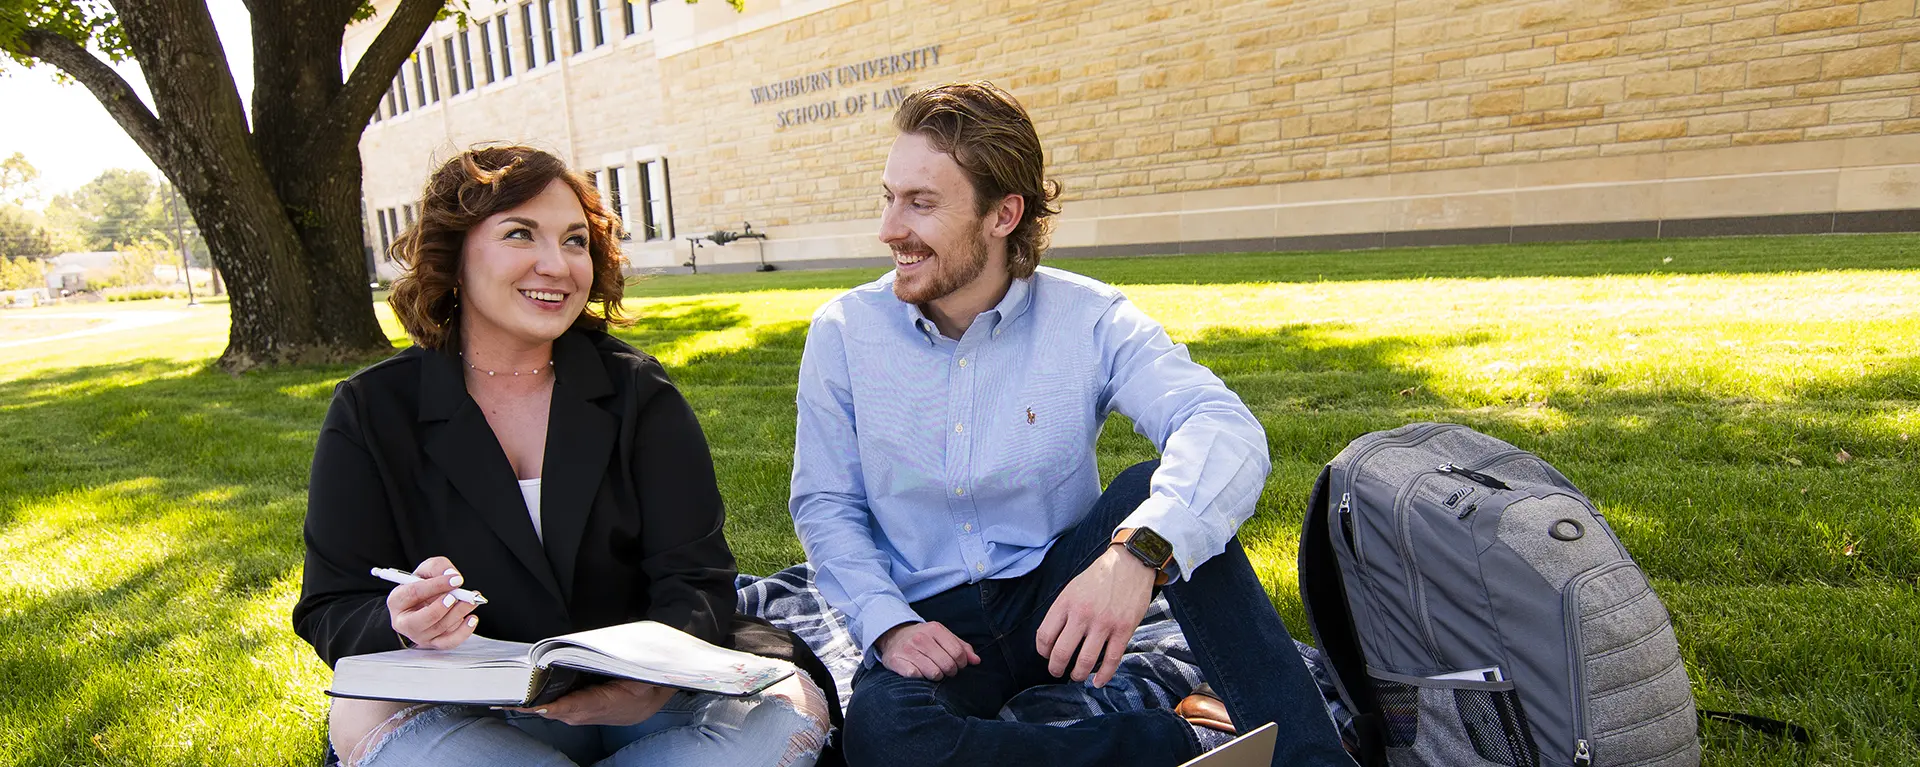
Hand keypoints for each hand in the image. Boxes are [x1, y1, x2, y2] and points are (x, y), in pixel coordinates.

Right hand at [387, 556, 478, 649]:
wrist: (425, 602)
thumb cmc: (424, 586)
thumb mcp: (426, 570)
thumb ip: (437, 567)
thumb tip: (451, 575)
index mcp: (397, 601)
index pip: (414, 593)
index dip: (436, 585)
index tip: (456, 580)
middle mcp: (404, 622)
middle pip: (422, 619)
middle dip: (442, 607)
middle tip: (456, 596)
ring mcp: (419, 635)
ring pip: (439, 628)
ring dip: (459, 613)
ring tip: (471, 601)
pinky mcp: (434, 643)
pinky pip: (449, 642)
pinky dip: (463, 632)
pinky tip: (472, 619)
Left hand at [508, 680, 675, 725]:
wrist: (661, 694)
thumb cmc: (652, 679)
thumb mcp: (644, 674)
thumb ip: (625, 668)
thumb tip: (603, 656)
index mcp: (611, 703)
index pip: (577, 706)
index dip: (554, 707)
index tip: (532, 705)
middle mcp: (598, 712)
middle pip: (562, 712)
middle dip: (537, 706)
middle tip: (510, 698)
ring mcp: (593, 714)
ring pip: (562, 713)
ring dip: (540, 707)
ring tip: (516, 698)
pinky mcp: (591, 712)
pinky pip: (567, 711)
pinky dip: (550, 706)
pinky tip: (536, 698)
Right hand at [876, 621, 979, 680]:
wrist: (893, 636)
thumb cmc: (924, 639)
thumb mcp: (942, 637)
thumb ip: (961, 647)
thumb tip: (976, 661)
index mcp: (935, 629)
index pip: (958, 653)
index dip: (961, 664)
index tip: (957, 665)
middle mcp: (920, 638)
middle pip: (947, 665)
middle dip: (949, 672)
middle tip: (945, 670)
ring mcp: (907, 649)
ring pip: (933, 673)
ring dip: (936, 677)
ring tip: (932, 671)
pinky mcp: (895, 660)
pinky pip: (915, 676)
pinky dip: (920, 678)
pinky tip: (919, 673)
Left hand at [1036, 545, 1154, 686]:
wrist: (1130, 564)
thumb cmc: (1099, 577)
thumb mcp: (1073, 588)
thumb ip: (1062, 611)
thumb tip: (1053, 639)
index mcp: (1066, 603)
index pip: (1045, 635)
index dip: (1043, 651)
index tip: (1046, 655)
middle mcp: (1082, 614)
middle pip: (1061, 652)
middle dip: (1056, 668)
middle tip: (1057, 671)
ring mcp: (1104, 624)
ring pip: (1085, 661)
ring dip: (1077, 674)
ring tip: (1076, 676)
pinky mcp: (1124, 630)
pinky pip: (1111, 660)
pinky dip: (1103, 675)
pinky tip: (1097, 682)